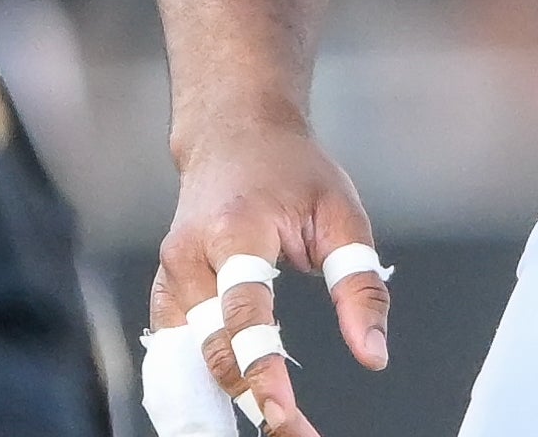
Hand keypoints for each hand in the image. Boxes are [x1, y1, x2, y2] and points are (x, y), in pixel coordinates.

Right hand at [152, 118, 392, 436]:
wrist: (234, 132)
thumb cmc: (292, 170)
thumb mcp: (343, 214)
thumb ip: (360, 286)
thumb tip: (374, 355)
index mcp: (236, 231)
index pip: (244, 315)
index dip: (261, 369)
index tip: (284, 415)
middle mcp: (191, 256)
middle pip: (210, 347)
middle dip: (248, 399)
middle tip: (291, 433)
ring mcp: (169, 273)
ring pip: (185, 357)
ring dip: (219, 399)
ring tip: (265, 425)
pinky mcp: (164, 289)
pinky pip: (173, 350)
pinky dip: (196, 383)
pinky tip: (221, 412)